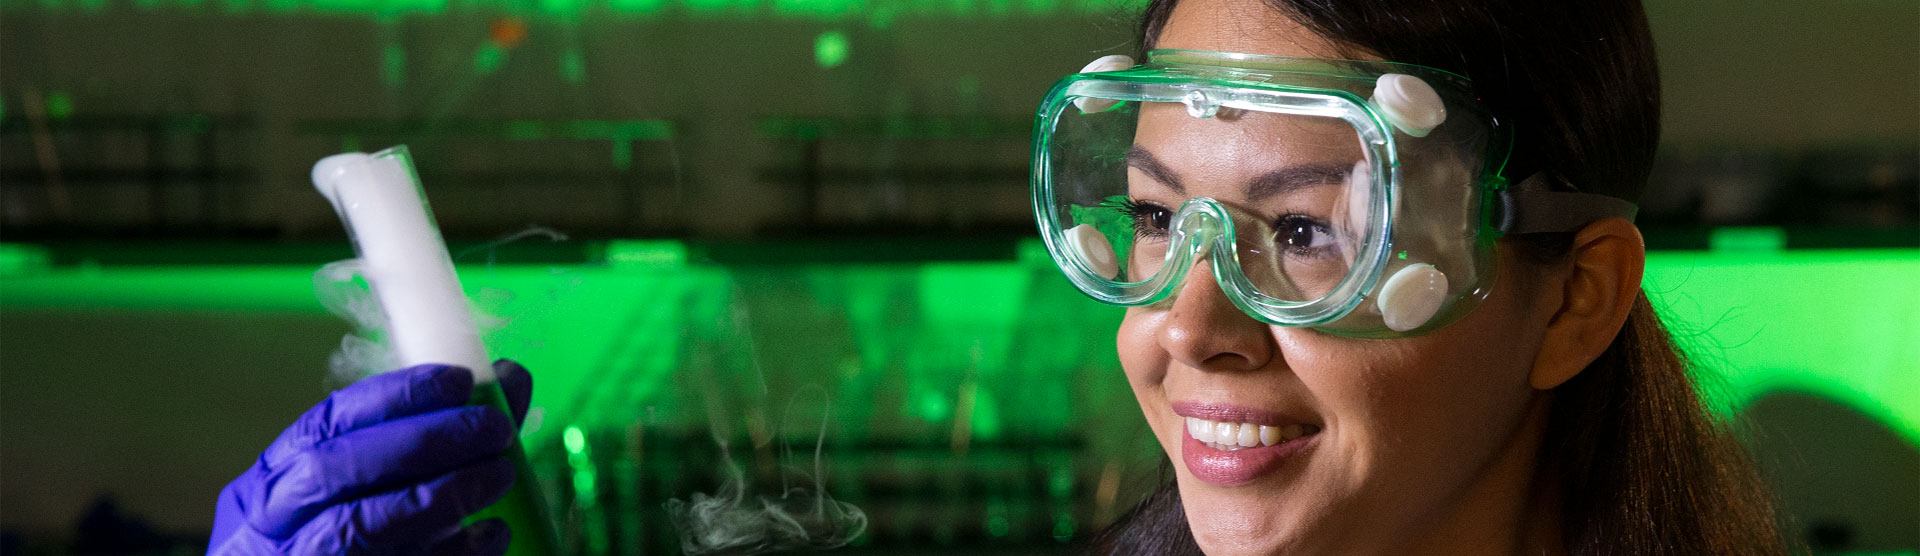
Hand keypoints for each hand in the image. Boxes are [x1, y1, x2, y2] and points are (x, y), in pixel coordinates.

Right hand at [209, 360, 534, 555]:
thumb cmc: (365, 540)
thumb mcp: (387, 486)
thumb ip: (442, 436)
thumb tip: (509, 377)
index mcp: (274, 478)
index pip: (329, 420)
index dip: (396, 395)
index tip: (461, 380)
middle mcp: (273, 520)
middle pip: (334, 467)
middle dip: (421, 440)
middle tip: (494, 428)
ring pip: (358, 525)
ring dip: (438, 494)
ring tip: (500, 474)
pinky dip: (453, 551)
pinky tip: (493, 532)